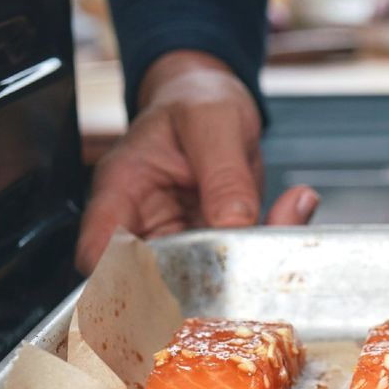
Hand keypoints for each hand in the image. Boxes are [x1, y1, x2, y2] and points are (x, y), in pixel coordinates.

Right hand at [75, 50, 318, 273]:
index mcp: (123, 188)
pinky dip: (264, 248)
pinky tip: (287, 217)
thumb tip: (234, 220)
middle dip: (193, 284)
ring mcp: (180, 235)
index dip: (121, 280)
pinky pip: (235, 259)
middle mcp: (145, 221)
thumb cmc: (196, 99)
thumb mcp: (213, 121)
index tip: (161, 290)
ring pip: (199, 276)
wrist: (217, 99)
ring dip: (238, 269)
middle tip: (236, 270)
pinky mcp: (213, 241)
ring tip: (274, 231)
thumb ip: (223, 172)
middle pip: (150, 276)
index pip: (101, 249)